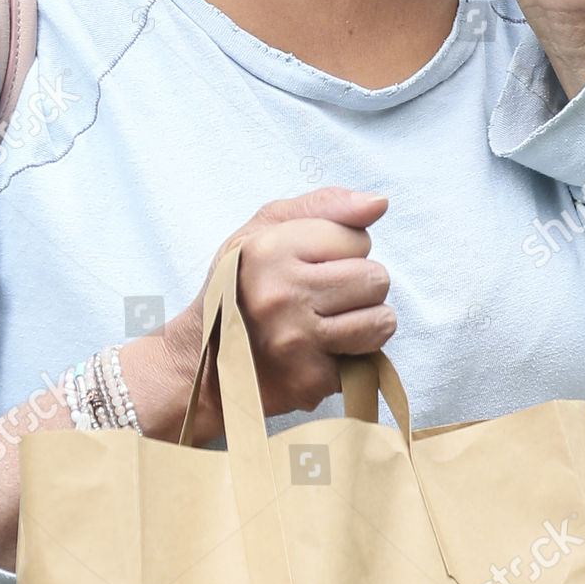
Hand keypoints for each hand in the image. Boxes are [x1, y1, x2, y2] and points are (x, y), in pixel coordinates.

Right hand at [177, 187, 394, 423]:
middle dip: (359, 285)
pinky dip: (351, 356)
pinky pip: (366, 361)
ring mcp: (296, 341)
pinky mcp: (309, 380)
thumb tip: (380, 203)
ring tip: (330, 320)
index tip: (315, 263)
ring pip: (381, 321)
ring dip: (365, 322)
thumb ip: (326, 205)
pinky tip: (321, 350)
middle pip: (375, 279)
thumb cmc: (240, 282)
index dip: (343, 250)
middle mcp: (282, 295)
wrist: (203, 360)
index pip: (359, 239)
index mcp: (271, 249)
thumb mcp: (266, 227)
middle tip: (326, 294)